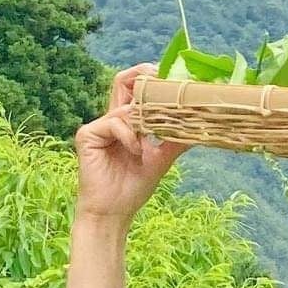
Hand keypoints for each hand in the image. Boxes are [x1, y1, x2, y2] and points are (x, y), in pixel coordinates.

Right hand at [72, 63, 190, 223]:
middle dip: (143, 75)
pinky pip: (114, 123)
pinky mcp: (87, 135)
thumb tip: (200, 129)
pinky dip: (130, 136)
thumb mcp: (161, 160)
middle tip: (163, 79)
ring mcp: (98, 126)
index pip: (138, 90)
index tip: (177, 80)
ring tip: (152, 139)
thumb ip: (175, 141)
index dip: (154, 81)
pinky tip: (136, 152)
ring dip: (145, 121)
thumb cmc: (133, 188)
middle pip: (123, 81)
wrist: (113, 212)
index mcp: (127, 123)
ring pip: (125, 106)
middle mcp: (112, 120)